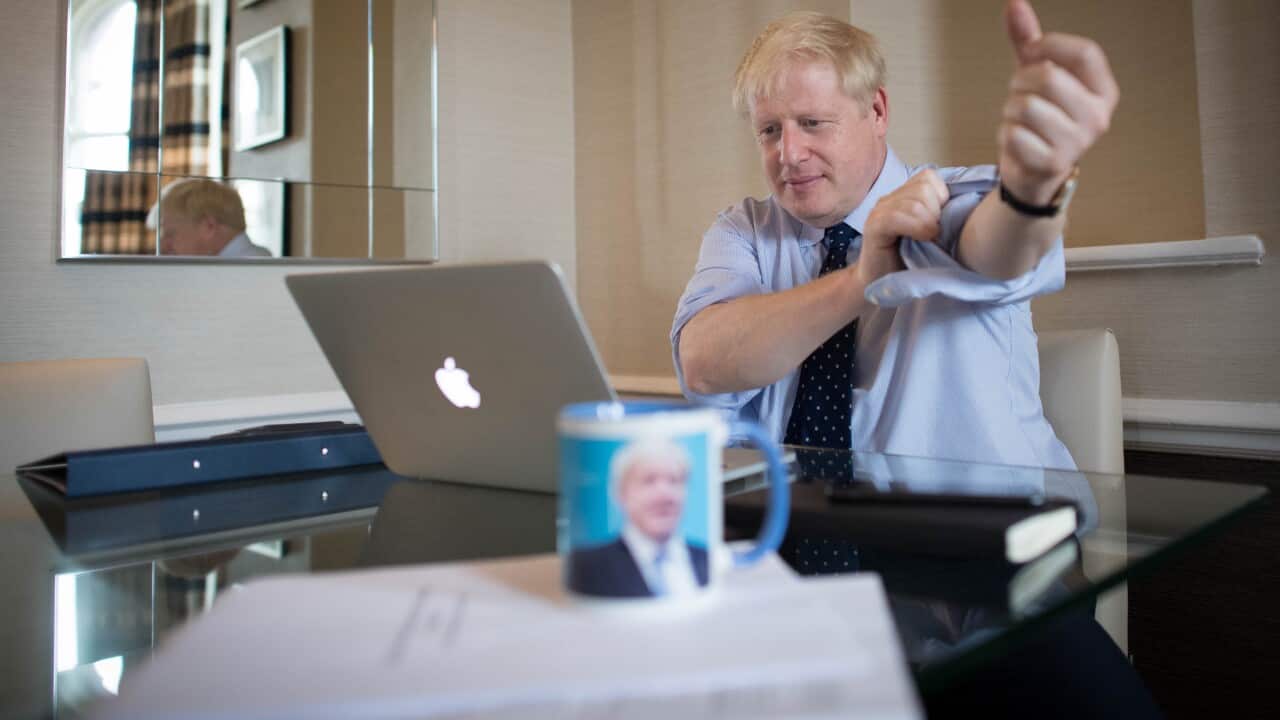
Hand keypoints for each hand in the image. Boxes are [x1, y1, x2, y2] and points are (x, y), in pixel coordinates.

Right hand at [858, 169, 949, 285]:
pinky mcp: (873, 226)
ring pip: (914, 201)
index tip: (941, 223)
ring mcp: (879, 211)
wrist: (883, 286)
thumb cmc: (911, 263)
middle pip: (924, 186)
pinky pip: (896, 216)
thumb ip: (943, 215)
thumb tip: (967, 203)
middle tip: (934, 235)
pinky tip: (922, 240)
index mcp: (905, 196)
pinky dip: (916, 227)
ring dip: (928, 223)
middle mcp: (890, 199)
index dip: (942, 197)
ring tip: (928, 240)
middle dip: (936, 211)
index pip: (929, 177)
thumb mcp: (933, 234)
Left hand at [998, 0, 1119, 204]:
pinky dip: (1005, 135)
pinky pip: (1013, 135)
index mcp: (1103, 91)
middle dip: (1020, 82)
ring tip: (1019, 120)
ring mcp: (1077, 143)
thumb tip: (1014, 2)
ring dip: (1009, 111)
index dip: (1050, 45)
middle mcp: (1098, 116)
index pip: (1085, 53)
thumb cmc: (1041, 118)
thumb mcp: (1038, 76)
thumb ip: (1028, 41)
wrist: (1035, 174)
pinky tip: (1017, 142)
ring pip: (1025, 106)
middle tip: (1019, 94)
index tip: (1029, 52)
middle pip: (1048, 77)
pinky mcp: (1052, 164)